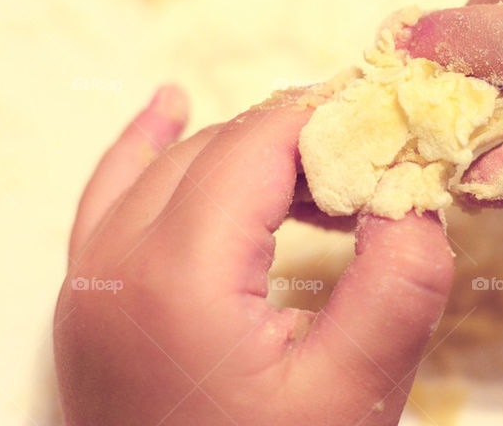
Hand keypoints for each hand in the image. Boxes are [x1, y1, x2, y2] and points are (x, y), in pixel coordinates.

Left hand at [55, 85, 452, 425]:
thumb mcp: (354, 394)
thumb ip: (400, 281)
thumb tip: (411, 189)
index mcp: (177, 275)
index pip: (262, 141)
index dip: (333, 116)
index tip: (394, 119)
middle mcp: (114, 262)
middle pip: (220, 148)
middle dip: (303, 139)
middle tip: (377, 160)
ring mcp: (90, 282)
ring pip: (173, 164)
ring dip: (251, 151)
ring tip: (325, 167)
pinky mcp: (92, 302)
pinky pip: (113, 193)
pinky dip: (150, 146)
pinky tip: (169, 107)